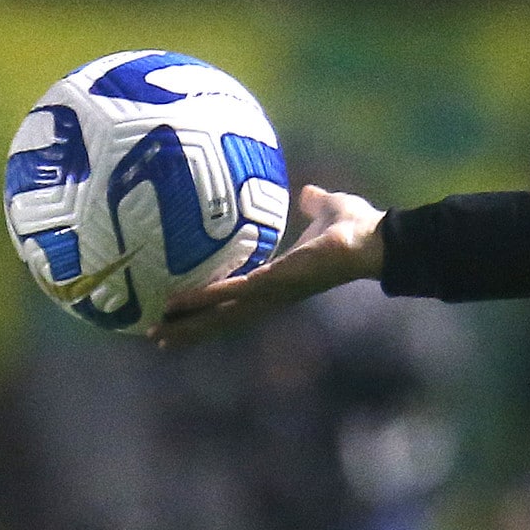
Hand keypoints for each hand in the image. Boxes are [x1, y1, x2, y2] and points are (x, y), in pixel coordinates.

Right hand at [150, 184, 385, 348]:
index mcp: (279, 281)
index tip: (183, 315)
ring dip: (189, 323)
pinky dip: (204, 299)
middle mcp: (272, 294)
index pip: (238, 301)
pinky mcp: (272, 284)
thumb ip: (313, 204)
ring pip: (222, 314)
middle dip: (192, 329)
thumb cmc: (356, 228)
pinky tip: (177, 303)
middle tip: (156, 337)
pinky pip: (231, 294)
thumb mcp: (326, 210)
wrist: (373, 240)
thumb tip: (307, 192)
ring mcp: (271, 293)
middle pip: (224, 318)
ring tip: (156, 331)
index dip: (212, 310)